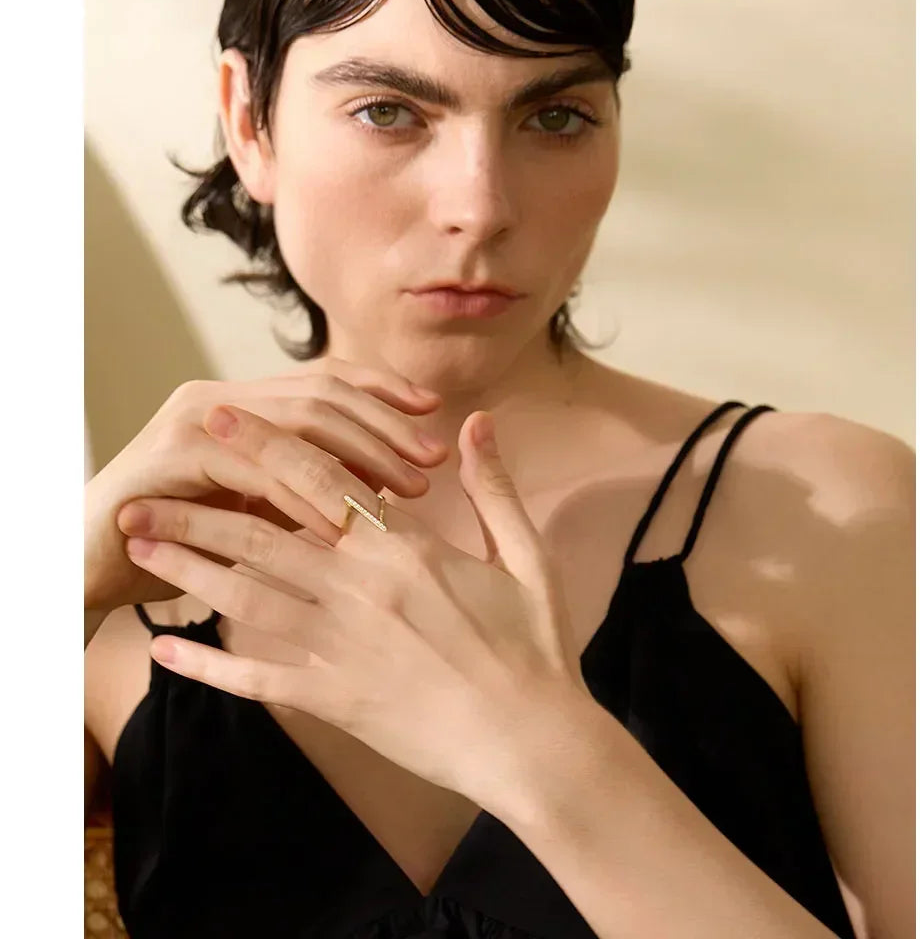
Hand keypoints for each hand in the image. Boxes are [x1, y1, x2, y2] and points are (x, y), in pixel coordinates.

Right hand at [85, 362, 447, 611]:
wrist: (92, 565)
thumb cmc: (185, 539)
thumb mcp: (259, 507)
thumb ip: (307, 486)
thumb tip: (383, 482)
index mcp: (246, 403)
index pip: (327, 379)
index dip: (384, 391)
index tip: (433, 416)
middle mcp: (220, 398)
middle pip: (321, 396)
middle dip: (385, 427)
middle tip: (431, 461)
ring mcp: (193, 421)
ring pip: (294, 424)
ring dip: (357, 457)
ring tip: (403, 490)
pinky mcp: (170, 457)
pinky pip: (253, 469)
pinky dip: (302, 495)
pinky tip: (341, 522)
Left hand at [116, 405, 589, 815]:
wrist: (532, 743)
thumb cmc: (534, 648)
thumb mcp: (526, 557)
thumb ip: (493, 487)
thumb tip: (477, 423)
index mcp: (405, 548)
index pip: (319, 480)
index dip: (262, 446)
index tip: (217, 421)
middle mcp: (360, 590)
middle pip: (261, 536)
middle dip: (197, 509)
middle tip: (143, 493)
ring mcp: (341, 648)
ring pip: (246, 598)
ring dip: (188, 569)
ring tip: (140, 548)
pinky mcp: (334, 700)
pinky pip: (258, 679)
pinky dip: (208, 665)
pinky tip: (166, 649)